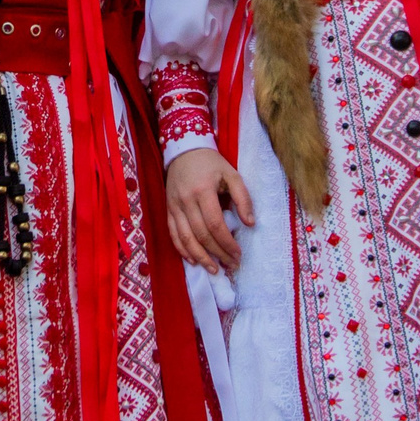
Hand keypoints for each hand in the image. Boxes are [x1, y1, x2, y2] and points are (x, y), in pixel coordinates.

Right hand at [164, 146, 249, 272]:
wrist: (184, 151)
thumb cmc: (211, 164)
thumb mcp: (232, 174)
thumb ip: (243, 198)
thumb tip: (250, 223)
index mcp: (203, 191)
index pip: (215, 224)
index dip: (227, 242)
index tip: (238, 253)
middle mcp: (186, 201)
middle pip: (201, 234)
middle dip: (217, 253)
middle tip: (231, 264)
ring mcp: (174, 206)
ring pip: (185, 238)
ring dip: (200, 257)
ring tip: (214, 269)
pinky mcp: (168, 210)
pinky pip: (173, 234)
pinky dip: (183, 250)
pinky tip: (193, 260)